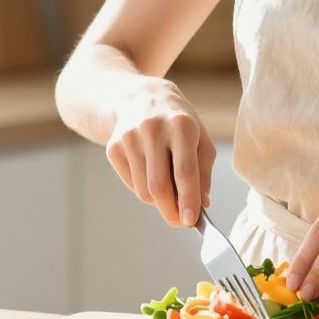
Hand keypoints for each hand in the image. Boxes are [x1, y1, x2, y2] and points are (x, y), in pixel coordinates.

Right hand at [105, 80, 215, 227]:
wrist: (140, 97)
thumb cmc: (179, 122)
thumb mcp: (201, 138)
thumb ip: (204, 171)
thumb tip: (202, 203)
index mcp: (181, 125)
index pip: (184, 171)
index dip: (188, 199)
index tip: (191, 221)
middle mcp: (152, 129)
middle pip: (159, 186)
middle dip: (171, 210)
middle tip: (180, 222)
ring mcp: (129, 138)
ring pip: (144, 190)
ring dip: (159, 201)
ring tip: (169, 190)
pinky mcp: (113, 147)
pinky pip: (131, 185)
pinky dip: (144, 190)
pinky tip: (151, 173)